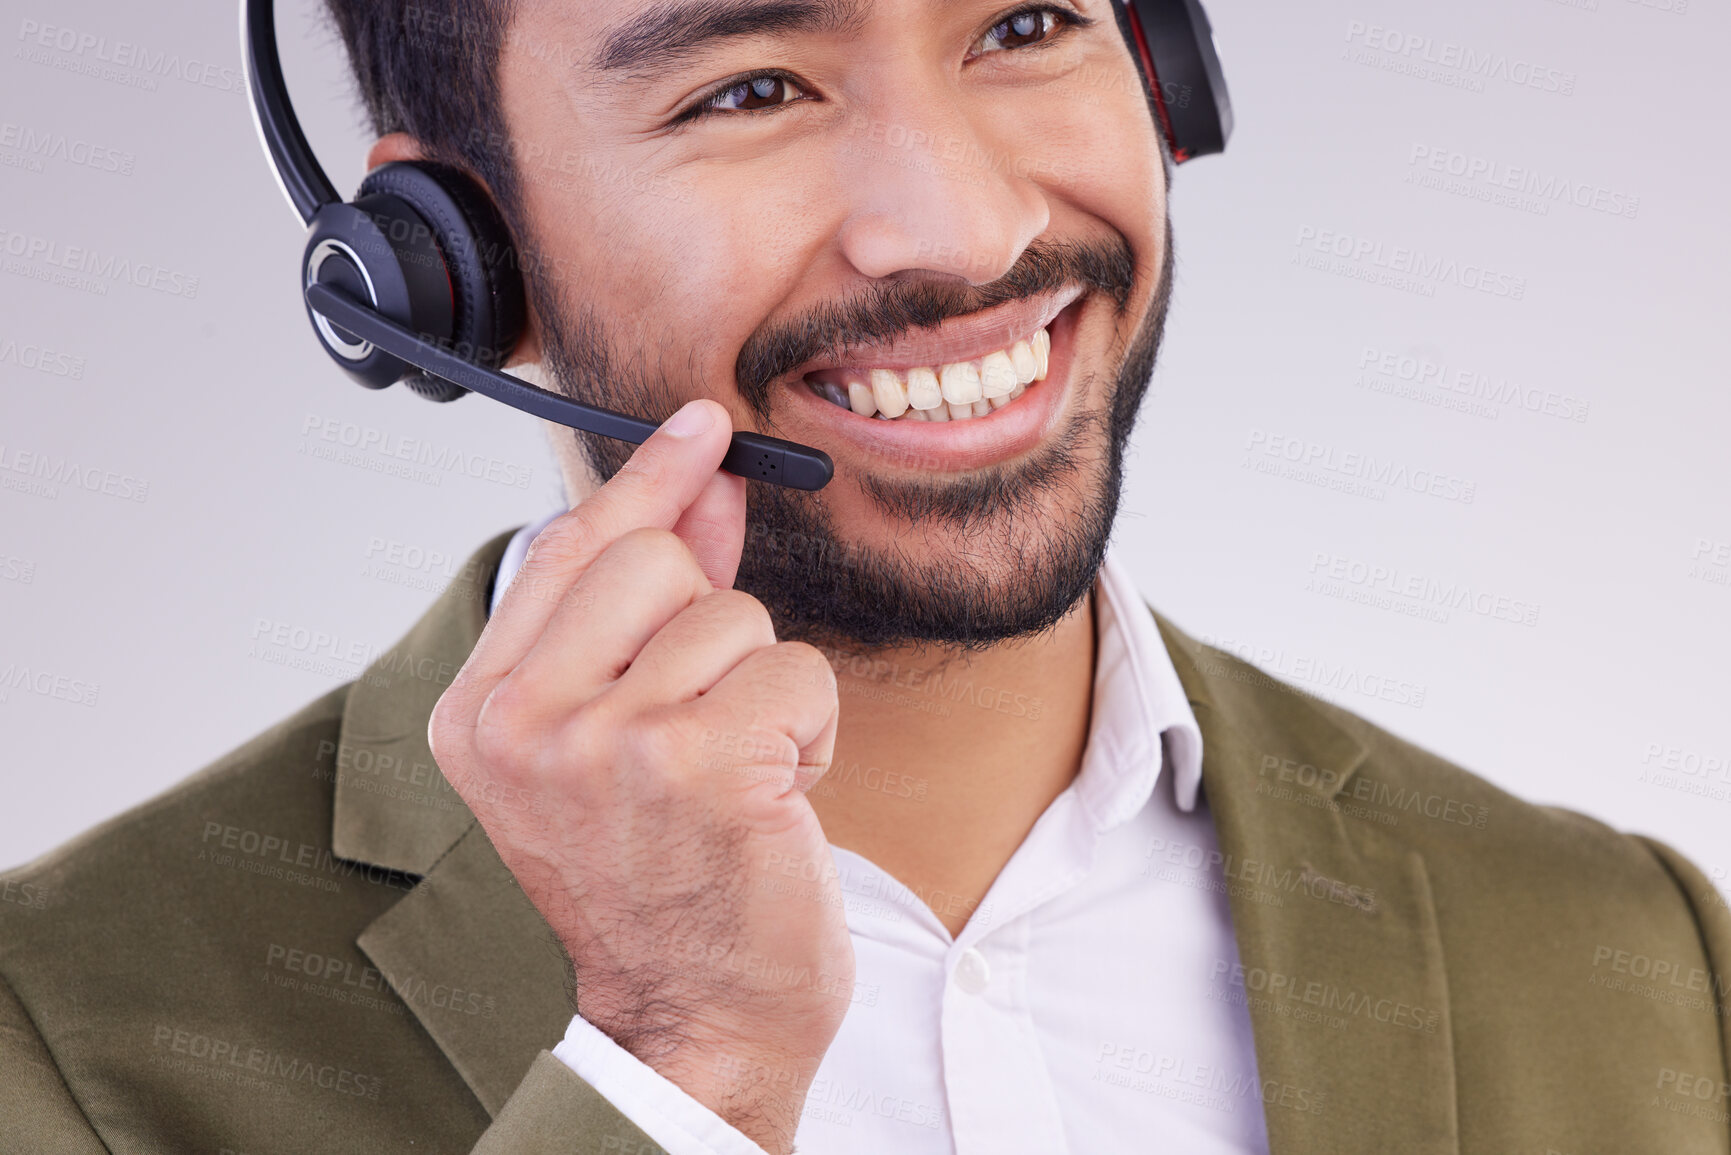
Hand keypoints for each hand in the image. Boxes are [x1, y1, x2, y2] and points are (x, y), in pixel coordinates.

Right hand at [429, 401, 850, 1154]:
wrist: (692, 1021)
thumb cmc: (657, 886)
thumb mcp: (612, 741)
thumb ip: (646, 607)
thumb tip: (703, 485)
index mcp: (481, 715)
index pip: (566, 547)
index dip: (645, 481)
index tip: (699, 428)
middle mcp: (525, 725)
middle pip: (657, 563)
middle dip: (711, 628)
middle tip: (703, 723)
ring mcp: (608, 742)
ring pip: (736, 618)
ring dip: (763, 694)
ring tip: (733, 780)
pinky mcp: (702, 763)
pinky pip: (796, 670)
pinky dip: (811, 732)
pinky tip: (774, 799)